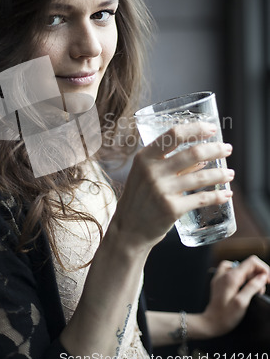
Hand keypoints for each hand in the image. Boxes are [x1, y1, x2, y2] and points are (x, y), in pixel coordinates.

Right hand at [113, 122, 233, 249]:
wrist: (128, 229)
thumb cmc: (139, 198)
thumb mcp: (146, 175)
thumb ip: (171, 164)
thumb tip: (203, 158)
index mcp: (144, 157)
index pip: (173, 134)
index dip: (196, 129)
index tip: (212, 128)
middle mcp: (152, 171)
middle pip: (193, 153)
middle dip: (216, 149)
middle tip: (227, 149)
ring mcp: (162, 190)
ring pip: (201, 176)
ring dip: (220, 174)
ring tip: (230, 173)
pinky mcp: (172, 208)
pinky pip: (201, 199)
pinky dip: (217, 196)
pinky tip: (226, 194)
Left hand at [201, 255, 269, 336]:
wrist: (210, 322)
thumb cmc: (225, 316)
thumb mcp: (241, 303)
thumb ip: (252, 287)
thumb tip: (262, 276)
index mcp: (231, 277)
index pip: (252, 262)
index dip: (264, 269)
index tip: (269, 281)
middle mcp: (225, 273)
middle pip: (247, 265)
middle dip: (259, 275)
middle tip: (261, 291)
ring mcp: (221, 276)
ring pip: (241, 268)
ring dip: (251, 277)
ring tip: (254, 290)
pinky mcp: (220, 281)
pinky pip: (232, 271)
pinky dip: (241, 276)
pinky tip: (243, 284)